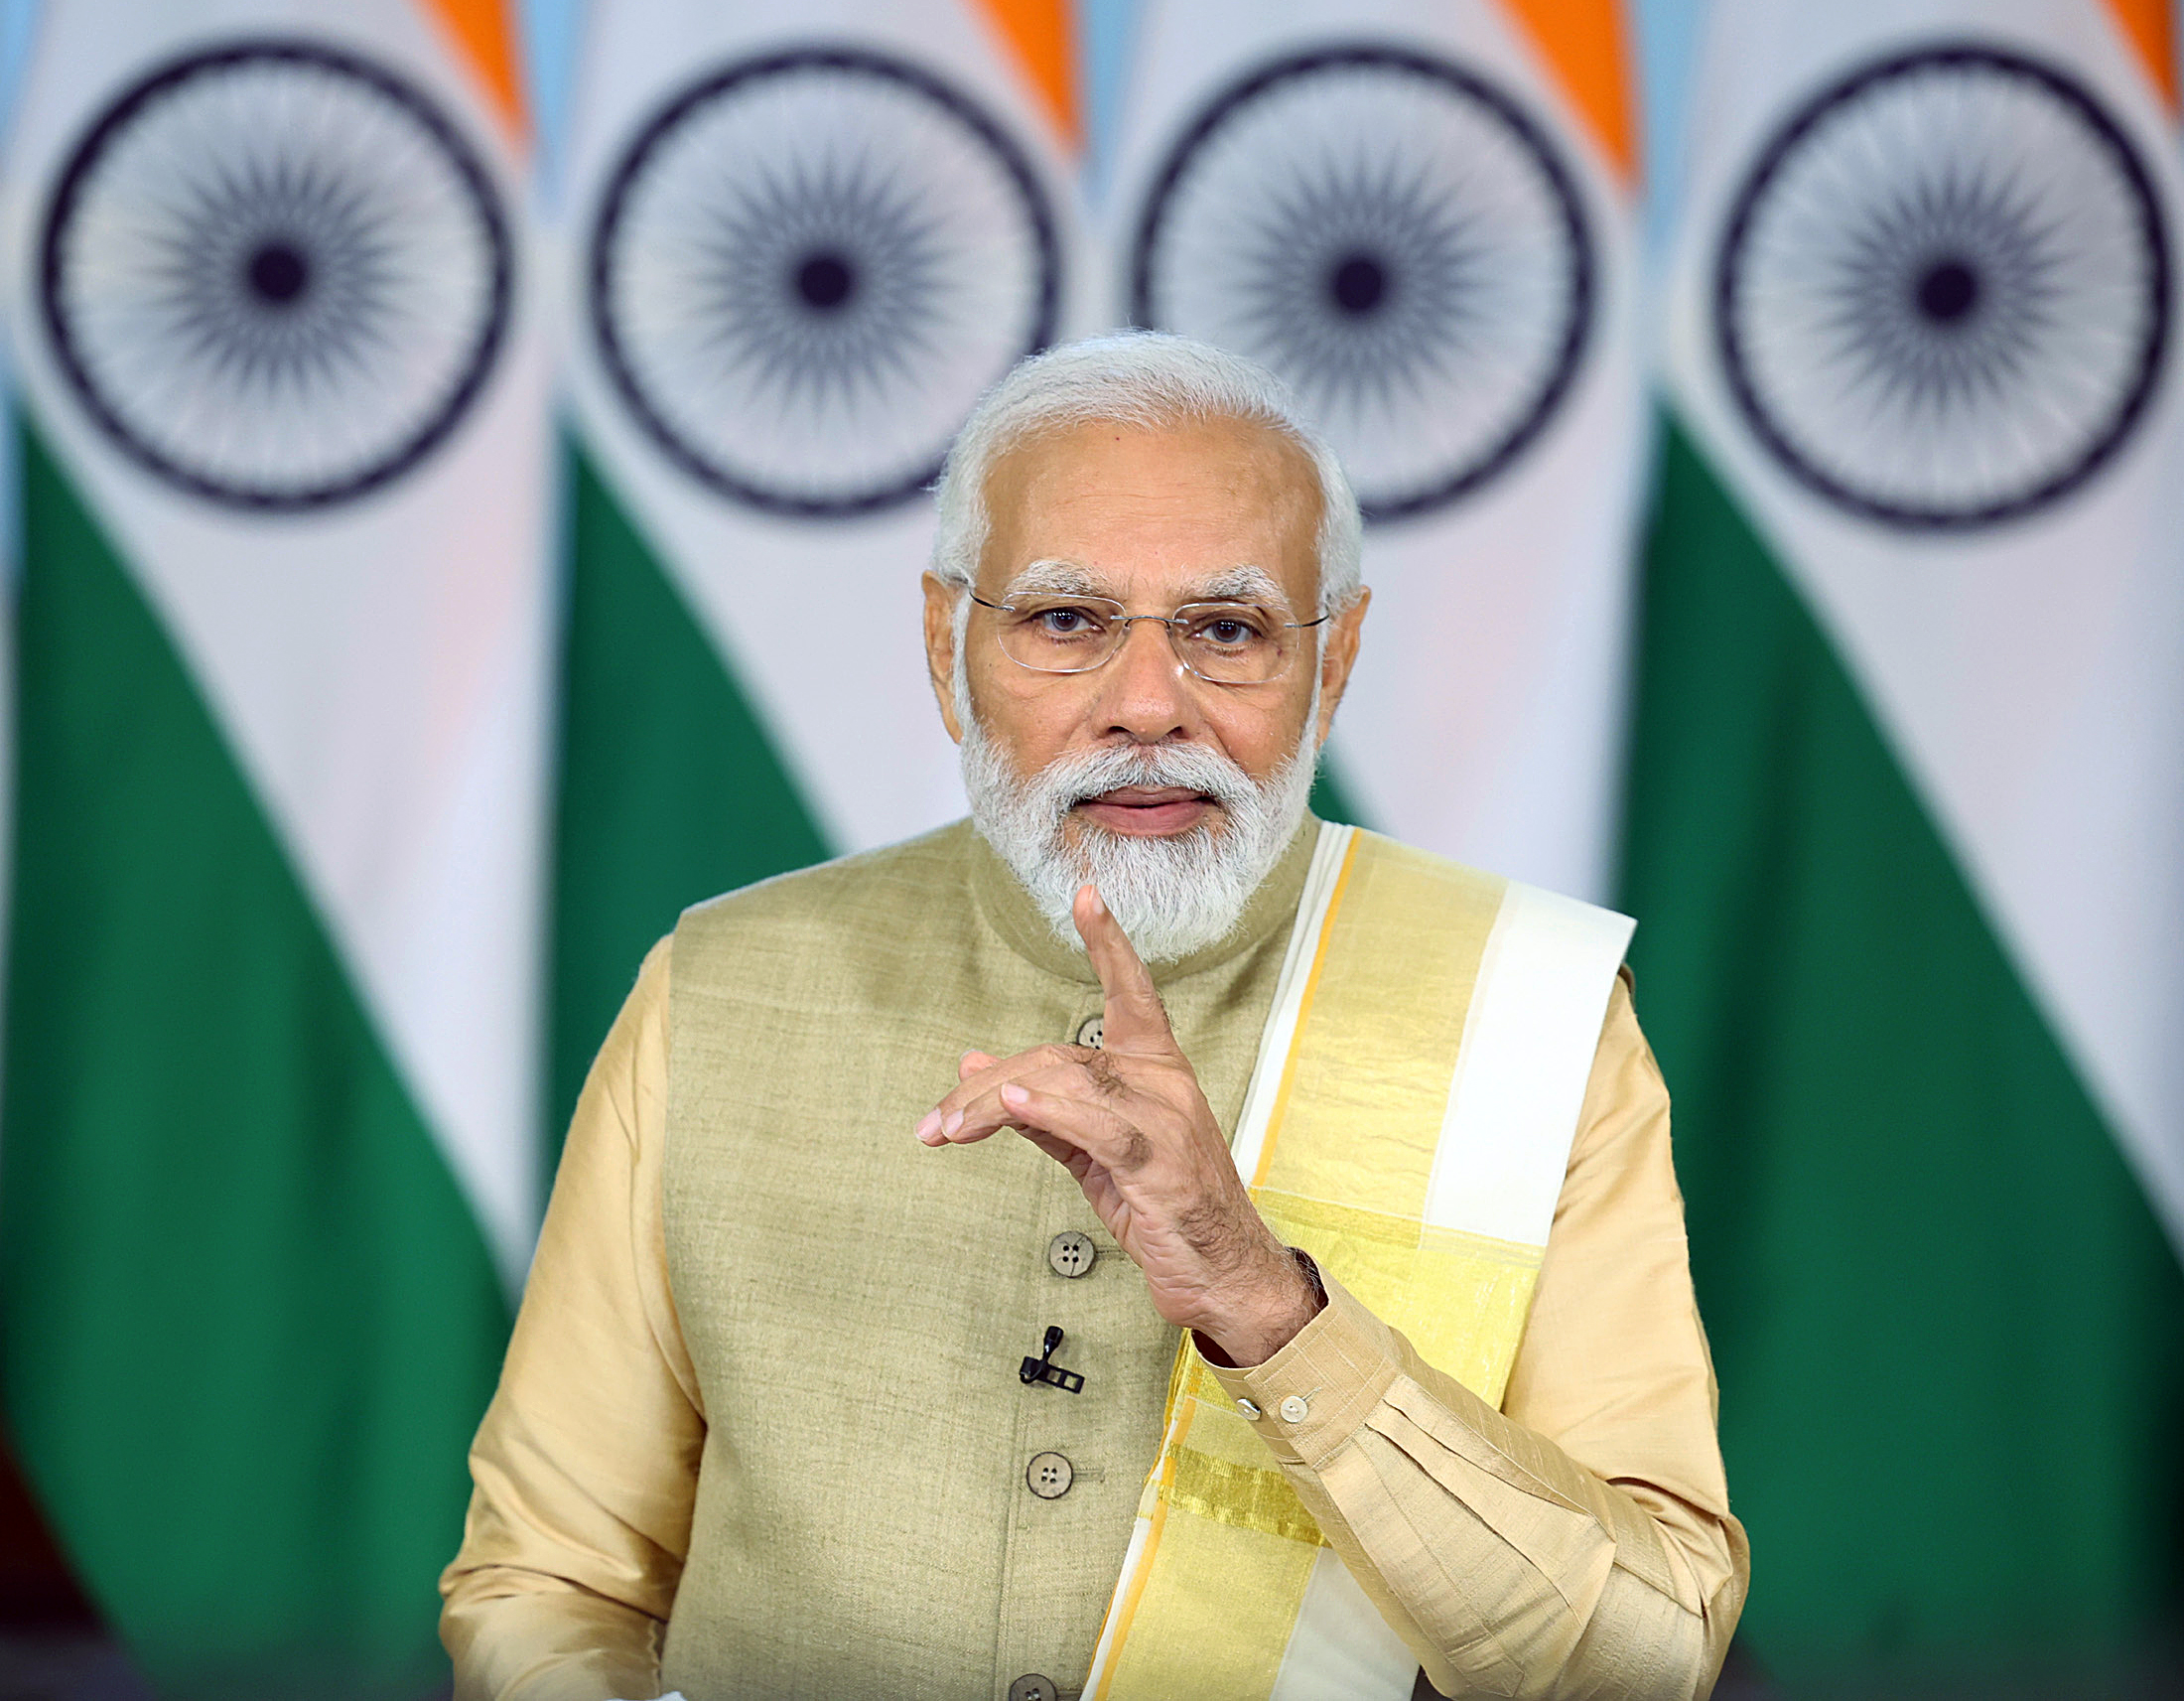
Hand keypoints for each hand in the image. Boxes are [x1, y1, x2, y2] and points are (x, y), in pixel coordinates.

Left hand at [915, 884, 1321, 1365]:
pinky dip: (1046, 1111)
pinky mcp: (1159, 1162)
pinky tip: (1006, 1106)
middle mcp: (1164, 1082)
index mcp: (1156, 1069)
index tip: (1086, 895)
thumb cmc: (1163, 1208)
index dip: (1108, 944)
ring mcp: (1166, 1118)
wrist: (1222, 1274)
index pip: (1132, 992)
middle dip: (988, 1085)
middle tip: (936, 1120)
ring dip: (991, 1107)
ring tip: (946, 1128)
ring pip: (1065, 1085)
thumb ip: (1039, 1108)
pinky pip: (1094, 1124)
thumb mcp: (1093, 1152)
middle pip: (1059, 1056)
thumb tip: (973, 1071)